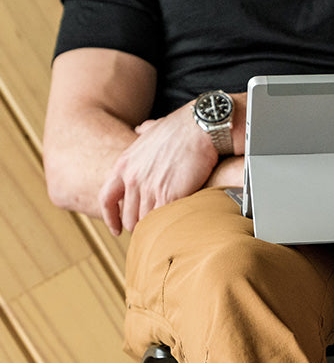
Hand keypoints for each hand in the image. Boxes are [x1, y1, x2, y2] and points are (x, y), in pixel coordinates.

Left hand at [98, 102, 218, 234]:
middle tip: (153, 232)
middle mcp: (132, 178)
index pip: (106, 199)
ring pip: (146, 222)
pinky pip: (163, 220)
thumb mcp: (152, 129)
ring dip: (157, 229)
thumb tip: (141, 129)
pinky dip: (170, 227)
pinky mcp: (169, 195)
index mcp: (124, 165)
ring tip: (168, 233)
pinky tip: (177, 229)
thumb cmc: (181, 128)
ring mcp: (149, 188)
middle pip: (129, 217)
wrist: (198, 129)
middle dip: (140, 227)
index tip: (117, 230)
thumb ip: (144, 133)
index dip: (110, 218)